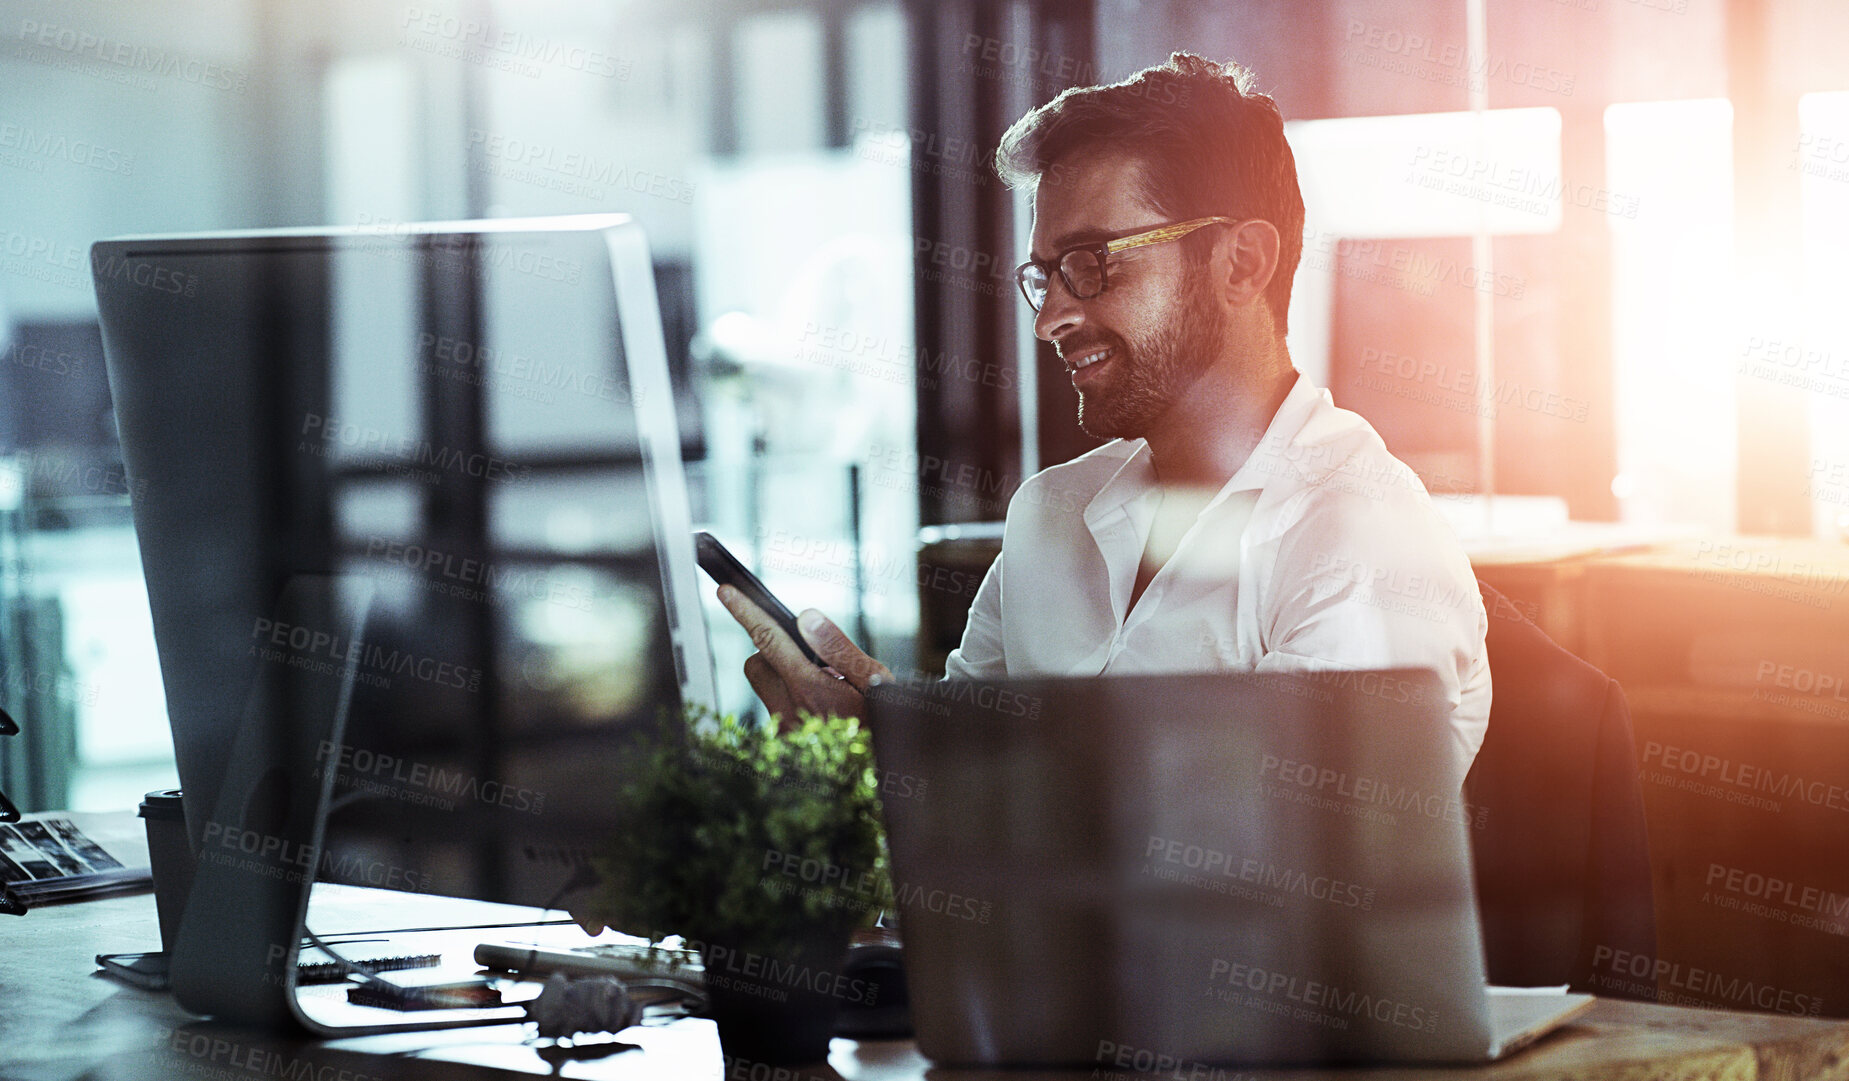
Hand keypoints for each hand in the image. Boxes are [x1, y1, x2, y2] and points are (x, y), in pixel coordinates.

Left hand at [716, 585, 891, 730]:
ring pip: (766, 689)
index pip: (769, 641)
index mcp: (810, 690)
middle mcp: (788, 713)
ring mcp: (783, 732)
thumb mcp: (874, 680)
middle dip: (772, 651)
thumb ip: (839, 647)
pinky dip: (794, 701)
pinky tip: (824, 711)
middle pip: (756, 664)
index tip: (727, 592)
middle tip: (810, 657)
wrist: (887, 771)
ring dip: (786, 678)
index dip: (746, 612)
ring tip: (826, 688)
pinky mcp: (784, 746)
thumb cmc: (886, 725)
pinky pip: (777, 710)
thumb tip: (807, 618)